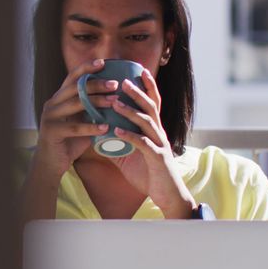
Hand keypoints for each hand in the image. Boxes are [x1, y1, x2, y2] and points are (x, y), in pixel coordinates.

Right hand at [32, 59, 117, 176]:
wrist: (51, 163)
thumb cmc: (70, 141)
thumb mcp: (81, 121)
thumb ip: (91, 109)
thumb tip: (116, 97)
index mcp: (58, 98)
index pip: (72, 77)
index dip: (86, 68)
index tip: (103, 62)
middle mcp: (52, 103)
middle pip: (75, 88)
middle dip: (96, 84)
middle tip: (115, 84)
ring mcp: (50, 116)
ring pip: (76, 104)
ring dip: (97, 102)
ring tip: (115, 101)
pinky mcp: (51, 131)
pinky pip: (74, 127)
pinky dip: (91, 127)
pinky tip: (106, 127)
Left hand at [109, 69, 196, 218]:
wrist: (168, 198)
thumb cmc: (150, 176)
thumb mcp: (130, 157)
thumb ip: (118, 145)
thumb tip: (99, 136)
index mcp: (154, 131)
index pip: (153, 104)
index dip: (148, 87)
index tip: (139, 70)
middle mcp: (160, 134)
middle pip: (151, 107)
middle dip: (137, 92)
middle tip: (123, 80)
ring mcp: (160, 145)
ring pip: (147, 122)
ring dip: (130, 111)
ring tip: (115, 101)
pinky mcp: (158, 158)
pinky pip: (143, 144)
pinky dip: (129, 136)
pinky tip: (116, 130)